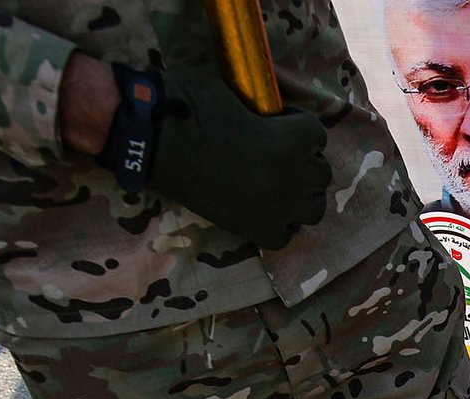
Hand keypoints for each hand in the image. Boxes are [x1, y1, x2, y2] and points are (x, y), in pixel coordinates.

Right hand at [70, 55, 331, 249]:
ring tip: (273, 184)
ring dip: (298, 196)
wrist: (149, 140)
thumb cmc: (187, 104)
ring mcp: (275, 207)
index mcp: (293, 138)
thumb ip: (264, 107)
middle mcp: (292, 176)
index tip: (276, 125)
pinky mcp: (252, 230)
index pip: (318, 135)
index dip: (296, 127)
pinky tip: (258, 208)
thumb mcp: (234, 90)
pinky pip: (284, 235)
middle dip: (300, 162)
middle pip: (319, 173)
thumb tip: (271, 113)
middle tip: (274, 156)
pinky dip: (276, 224)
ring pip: (312, 208)